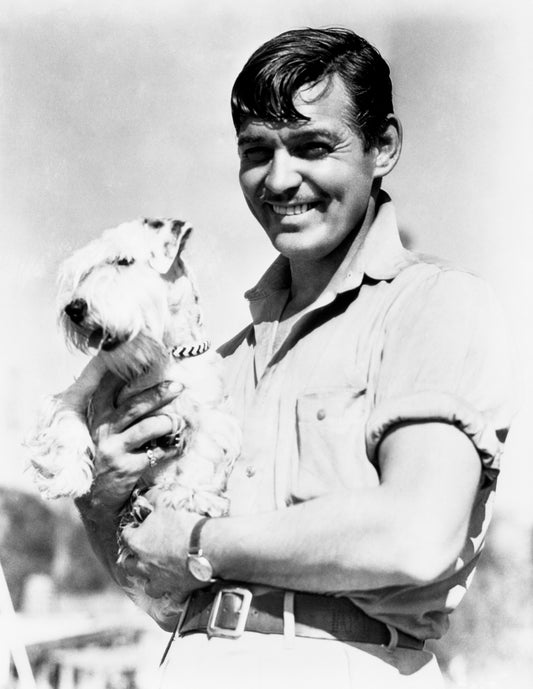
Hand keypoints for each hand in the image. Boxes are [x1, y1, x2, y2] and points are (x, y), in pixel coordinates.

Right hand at [78, 372, 182, 518]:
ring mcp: (113, 449)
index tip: (144, 360)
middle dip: (159, 394)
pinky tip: (178, 445)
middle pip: (134, 405)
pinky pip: (157, 452)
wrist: (96, 500)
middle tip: (179, 386)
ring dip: (168, 422)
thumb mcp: (101, 432)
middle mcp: (102, 430)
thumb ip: (116, 411)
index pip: (107, 388)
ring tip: (179, 422)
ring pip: (147, 427)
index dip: (124, 373)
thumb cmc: (104, 458)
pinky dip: (172, 448)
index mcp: (96, 417)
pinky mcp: (126, 468)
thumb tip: (143, 384)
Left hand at [121, 501, 207, 599]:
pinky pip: (172, 596)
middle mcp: (144, 564)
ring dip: (150, 580)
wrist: (208, 546)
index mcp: (138, 542)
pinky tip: (178, 586)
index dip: (129, 531)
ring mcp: (159, 580)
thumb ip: (154, 502)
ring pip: (148, 586)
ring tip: (155, 575)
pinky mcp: (176, 590)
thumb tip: (148, 497)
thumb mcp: (166, 505)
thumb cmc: (185, 524)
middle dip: (133, 559)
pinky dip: (174, 592)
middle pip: (130, 565)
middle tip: (139, 554)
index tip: (134, 528)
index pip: (125, 536)